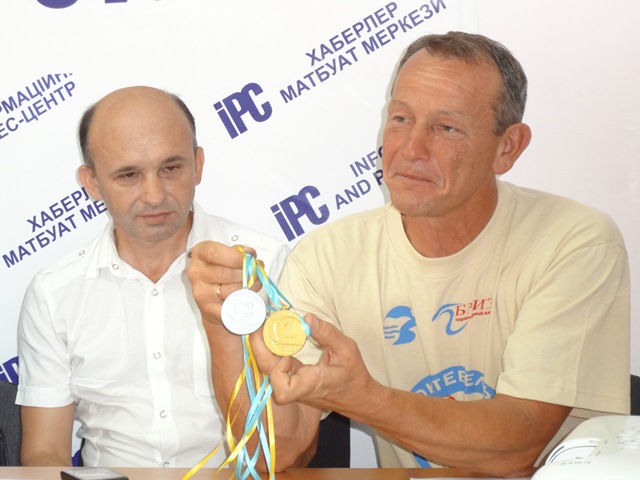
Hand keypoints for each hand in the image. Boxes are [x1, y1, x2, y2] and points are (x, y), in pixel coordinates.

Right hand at [187, 241, 262, 324]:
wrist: (211, 299)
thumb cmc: (221, 272)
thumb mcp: (227, 256)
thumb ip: (238, 252)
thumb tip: (250, 255)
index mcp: (199, 254)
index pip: (213, 253)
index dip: (235, 256)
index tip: (249, 259)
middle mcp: (196, 272)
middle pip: (225, 273)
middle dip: (245, 273)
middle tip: (256, 273)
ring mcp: (200, 292)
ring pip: (229, 290)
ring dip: (247, 287)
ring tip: (255, 283)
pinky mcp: (207, 309)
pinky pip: (230, 305)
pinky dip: (242, 301)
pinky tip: (248, 296)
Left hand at [254, 314, 379, 414]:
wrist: (357, 396)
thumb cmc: (354, 376)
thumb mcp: (347, 349)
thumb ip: (327, 334)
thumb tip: (307, 318)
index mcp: (310, 385)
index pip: (283, 391)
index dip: (279, 372)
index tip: (288, 355)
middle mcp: (296, 386)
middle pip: (267, 372)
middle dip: (260, 346)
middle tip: (264, 322)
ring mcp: (292, 382)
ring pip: (268, 366)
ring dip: (265, 344)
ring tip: (269, 322)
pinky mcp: (292, 377)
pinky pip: (276, 363)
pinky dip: (273, 347)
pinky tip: (276, 331)